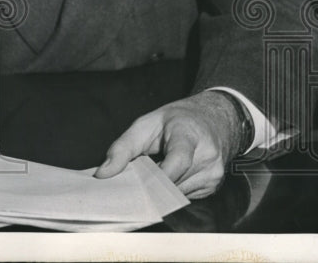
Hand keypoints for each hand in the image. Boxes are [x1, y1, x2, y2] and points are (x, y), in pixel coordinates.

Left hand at [94, 91, 243, 198]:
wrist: (214, 120)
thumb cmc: (175, 120)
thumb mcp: (145, 124)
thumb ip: (123, 148)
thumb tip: (103, 174)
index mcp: (189, 135)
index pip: (177, 161)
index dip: (155, 178)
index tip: (135, 186)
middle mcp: (207, 156)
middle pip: (172, 183)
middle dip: (148, 187)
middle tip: (131, 183)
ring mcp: (213, 174)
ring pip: (176, 195)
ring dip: (159, 190)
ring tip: (150, 174)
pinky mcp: (214, 187)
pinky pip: (184, 197)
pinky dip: (170, 191)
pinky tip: (166, 178)